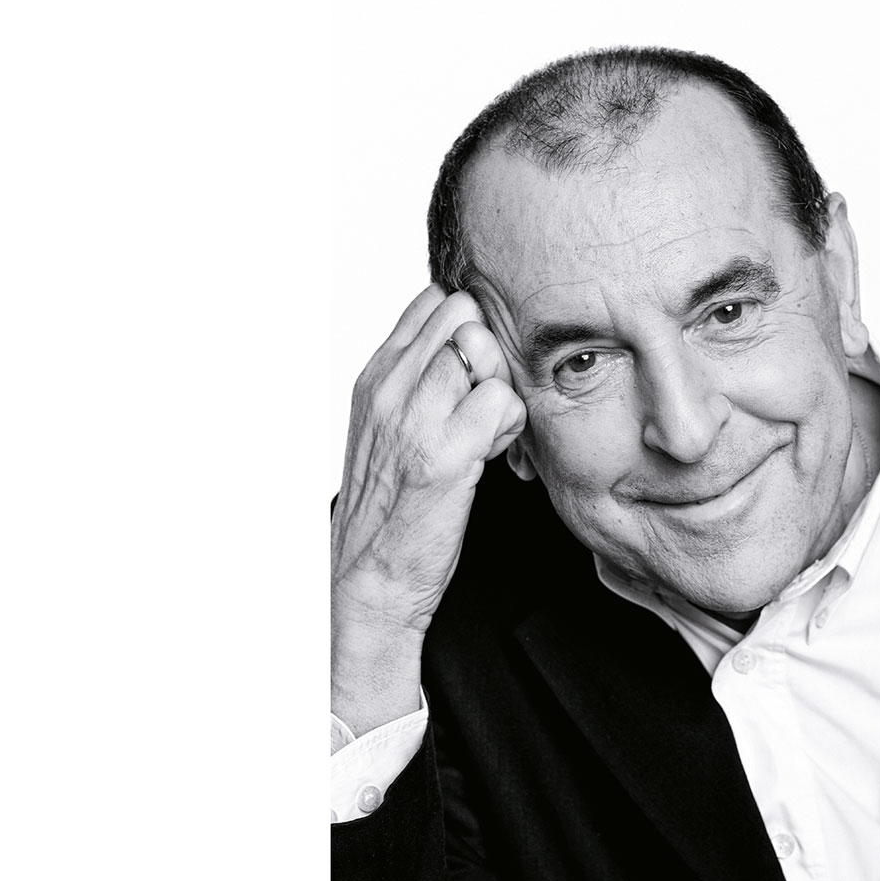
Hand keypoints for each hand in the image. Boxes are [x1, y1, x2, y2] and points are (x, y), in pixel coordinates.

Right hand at [331, 285, 524, 732]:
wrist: (368, 579)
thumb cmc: (388, 508)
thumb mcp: (386, 429)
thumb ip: (419, 381)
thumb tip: (469, 342)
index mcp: (373, 377)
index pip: (434, 301)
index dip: (470, 326)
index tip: (474, 371)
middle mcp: (388, 390)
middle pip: (465, 313)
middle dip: (491, 349)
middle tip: (488, 399)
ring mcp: (414, 420)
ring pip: (484, 350)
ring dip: (503, 387)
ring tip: (491, 430)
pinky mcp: (444, 455)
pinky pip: (501, 402)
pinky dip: (510, 425)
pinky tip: (495, 454)